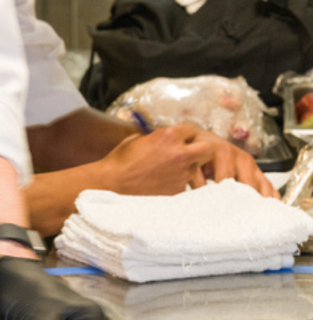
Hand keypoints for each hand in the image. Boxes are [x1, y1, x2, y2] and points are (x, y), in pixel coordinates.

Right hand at [100, 125, 278, 198]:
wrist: (112, 184)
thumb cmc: (120, 160)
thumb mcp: (138, 140)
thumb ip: (156, 138)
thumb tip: (164, 140)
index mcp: (169, 135)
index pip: (192, 128)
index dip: (188, 133)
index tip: (184, 138)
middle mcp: (180, 153)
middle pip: (208, 147)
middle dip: (203, 149)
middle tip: (194, 153)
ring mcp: (182, 173)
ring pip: (199, 167)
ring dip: (192, 167)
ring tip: (175, 170)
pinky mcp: (178, 190)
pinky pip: (187, 184)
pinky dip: (181, 183)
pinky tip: (166, 183)